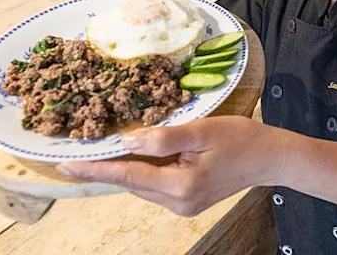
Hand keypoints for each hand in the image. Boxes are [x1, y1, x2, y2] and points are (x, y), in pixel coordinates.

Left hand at [57, 116, 282, 216]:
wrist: (271, 158)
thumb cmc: (241, 138)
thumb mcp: (201, 130)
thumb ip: (162, 137)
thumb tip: (127, 141)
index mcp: (181, 186)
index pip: (127, 176)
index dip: (95, 169)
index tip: (65, 166)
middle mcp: (177, 203)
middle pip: (132, 182)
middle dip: (108, 165)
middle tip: (79, 149)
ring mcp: (182, 207)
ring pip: (142, 184)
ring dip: (127, 166)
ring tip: (109, 147)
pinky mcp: (187, 203)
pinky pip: (156, 184)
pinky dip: (145, 169)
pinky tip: (143, 153)